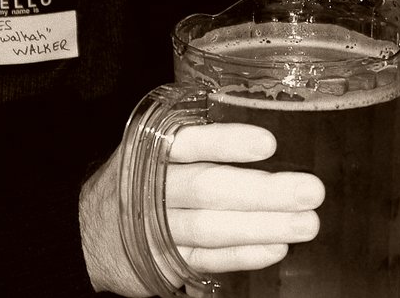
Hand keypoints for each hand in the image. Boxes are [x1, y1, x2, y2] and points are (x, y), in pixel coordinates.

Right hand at [80, 123, 323, 295]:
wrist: (89, 231)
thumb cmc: (143, 178)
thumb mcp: (157, 149)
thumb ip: (200, 143)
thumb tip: (273, 136)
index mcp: (150, 148)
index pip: (187, 142)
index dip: (227, 143)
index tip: (269, 144)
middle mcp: (148, 188)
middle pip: (206, 189)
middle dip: (262, 192)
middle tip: (310, 191)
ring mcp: (154, 229)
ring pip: (209, 228)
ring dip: (261, 226)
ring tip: (305, 223)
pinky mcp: (162, 263)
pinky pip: (206, 259)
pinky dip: (242, 254)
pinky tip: (275, 248)